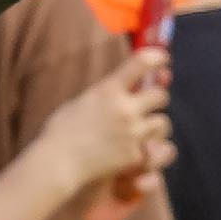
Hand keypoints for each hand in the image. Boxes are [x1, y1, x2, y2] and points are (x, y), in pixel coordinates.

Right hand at [40, 42, 172, 206]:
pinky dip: (148, 149)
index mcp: (108, 90)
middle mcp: (124, 108)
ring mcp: (132, 132)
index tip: (163, 59)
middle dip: (158, 99)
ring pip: (163, 122)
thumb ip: (105, 94)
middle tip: (150, 103)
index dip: (157, 57)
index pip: (142, 63)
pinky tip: (136, 150)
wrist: (57, 162)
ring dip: (155, 125)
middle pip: (161, 95)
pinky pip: (156, 148)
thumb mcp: (81, 101)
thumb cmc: (60, 131)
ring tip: (144, 130)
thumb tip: (124, 87)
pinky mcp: (135, 155)